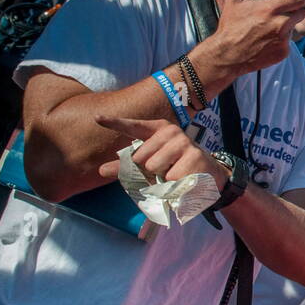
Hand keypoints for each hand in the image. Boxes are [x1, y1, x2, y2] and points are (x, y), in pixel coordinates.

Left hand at [94, 115, 227, 190]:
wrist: (208, 175)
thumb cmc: (174, 168)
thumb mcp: (150, 166)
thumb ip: (126, 167)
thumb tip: (100, 170)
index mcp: (158, 130)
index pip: (133, 126)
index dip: (114, 122)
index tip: (96, 118)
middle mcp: (171, 132)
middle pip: (140, 157)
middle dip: (148, 171)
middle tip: (165, 171)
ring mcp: (183, 143)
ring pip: (154, 167)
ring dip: (161, 179)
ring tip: (175, 175)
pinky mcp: (194, 157)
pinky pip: (169, 177)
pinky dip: (174, 185)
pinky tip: (185, 180)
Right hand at [209, 0, 304, 76]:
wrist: (228, 55)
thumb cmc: (230, 27)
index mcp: (271, 9)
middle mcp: (281, 24)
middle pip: (300, 12)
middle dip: (294, 9)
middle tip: (284, 9)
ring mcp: (283, 40)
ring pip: (293, 27)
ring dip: (286, 25)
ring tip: (270, 25)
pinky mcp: (283, 52)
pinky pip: (287, 42)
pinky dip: (280, 39)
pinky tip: (267, 39)